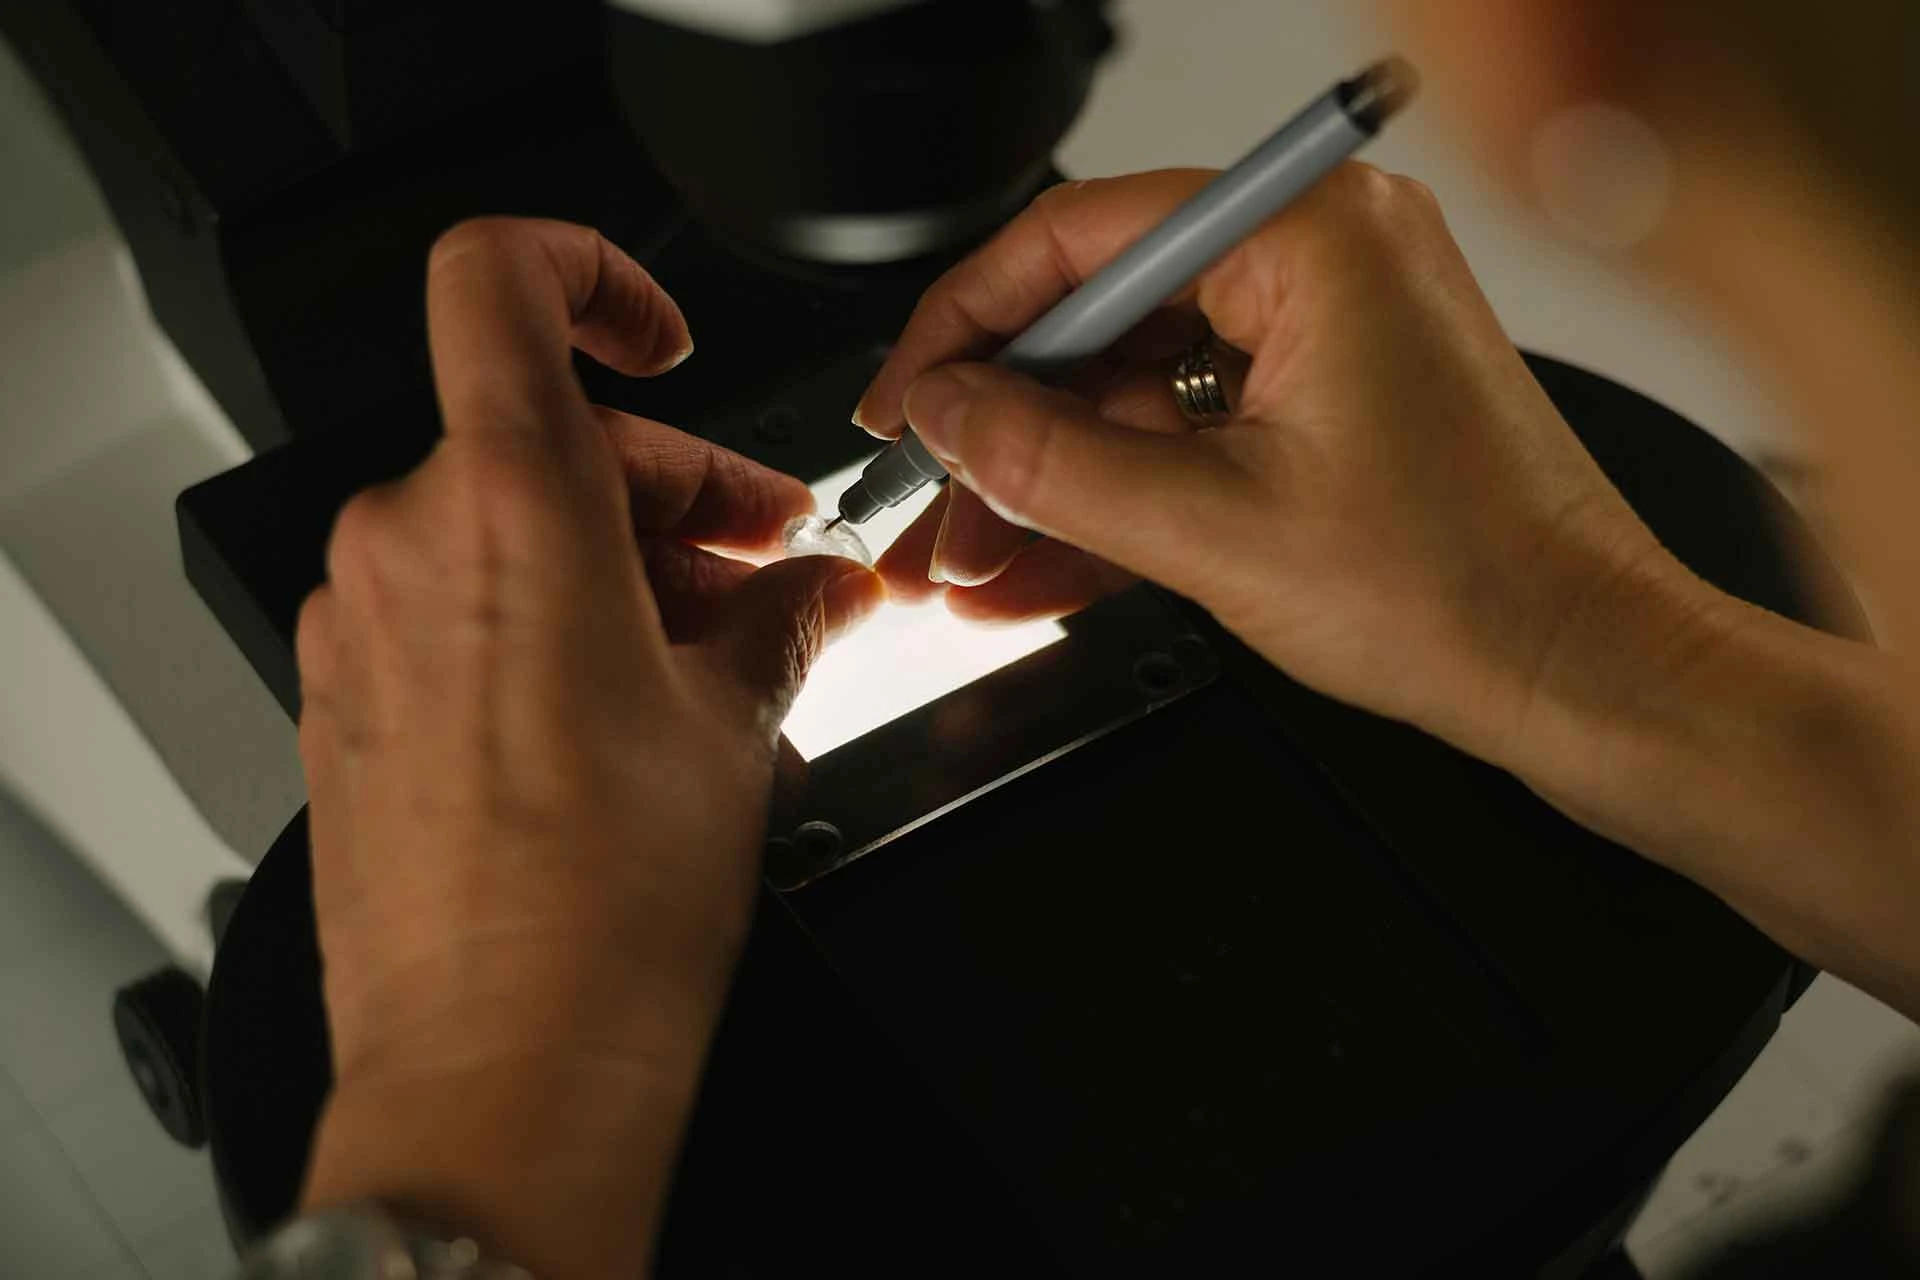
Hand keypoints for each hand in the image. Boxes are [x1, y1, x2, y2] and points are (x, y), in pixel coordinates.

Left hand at [294, 217, 880, 1276]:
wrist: (499, 1067)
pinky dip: (545, 614)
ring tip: (717, 650)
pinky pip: (455, 601)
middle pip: (545, 434)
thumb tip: (818, 580)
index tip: (662, 340)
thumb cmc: (602, 914)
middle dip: (672, 488)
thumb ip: (788, 611)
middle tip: (769, 563)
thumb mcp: (738, 727)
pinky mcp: (351, 697)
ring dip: (616, 559)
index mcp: (507, 507)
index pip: (500, 279)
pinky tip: (631, 699)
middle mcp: (407, 546)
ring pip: (502, 521)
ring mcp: (363, 625)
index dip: (591, 270)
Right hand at [856, 166, 1701, 764]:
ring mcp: (1330, 324)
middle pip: (1105, 309)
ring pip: (1139, 378)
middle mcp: (1326, 254)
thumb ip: (1052, 464)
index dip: (968, 322)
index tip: (911, 398)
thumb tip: (951, 415)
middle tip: (939, 496)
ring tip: (976, 553)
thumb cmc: (1467, 589)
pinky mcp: (1329, 392)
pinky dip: (1122, 487)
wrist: (1577, 671)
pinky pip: (1191, 423)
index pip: (1081, 236)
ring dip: (1054, 470)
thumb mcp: (1214, 529)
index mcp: (1312, 237)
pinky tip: (1044, 558)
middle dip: (1009, 421)